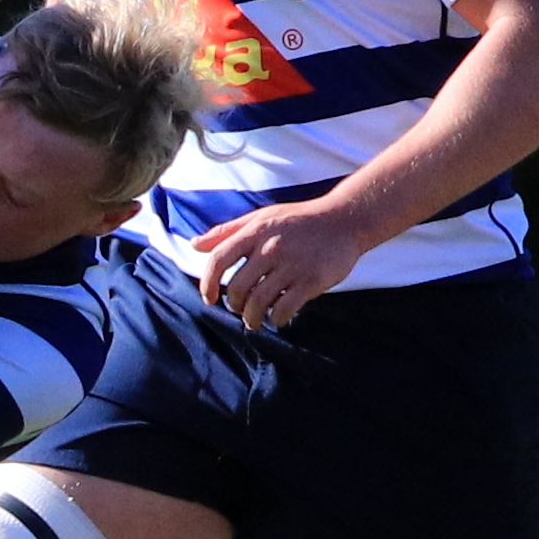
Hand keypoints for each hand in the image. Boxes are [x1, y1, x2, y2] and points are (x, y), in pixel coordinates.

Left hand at [191, 196, 373, 330]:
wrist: (344, 220)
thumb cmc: (298, 220)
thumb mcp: (261, 218)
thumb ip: (226, 232)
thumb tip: (194, 245)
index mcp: (255, 231)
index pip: (218, 259)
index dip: (207, 283)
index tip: (209, 299)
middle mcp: (270, 248)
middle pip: (237, 288)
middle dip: (233, 305)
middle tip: (239, 309)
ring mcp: (292, 265)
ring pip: (258, 302)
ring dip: (251, 318)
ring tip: (254, 321)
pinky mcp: (312, 280)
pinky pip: (284, 309)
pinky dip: (276, 319)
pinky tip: (278, 317)